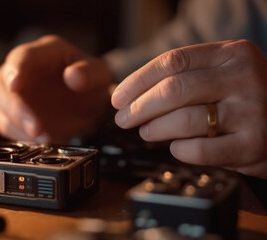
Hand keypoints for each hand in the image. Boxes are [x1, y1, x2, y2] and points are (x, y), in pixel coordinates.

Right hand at [0, 35, 111, 142]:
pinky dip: (22, 137)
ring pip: (0, 110)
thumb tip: (73, 76)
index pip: (20, 57)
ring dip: (18, 127)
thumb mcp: (99, 74)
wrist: (89, 104)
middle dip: (14, 108)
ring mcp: (15, 96)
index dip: (15, 71)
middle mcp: (21, 72)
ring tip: (45, 138)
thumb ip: (89, 73)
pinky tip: (43, 140)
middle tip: (36, 127)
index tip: (15, 86)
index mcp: (42, 53)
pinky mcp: (15, 117)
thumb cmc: (90, 81)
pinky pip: (9, 128)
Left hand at [111, 40, 266, 178]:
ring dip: (154, 129)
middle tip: (123, 118)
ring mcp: (252, 112)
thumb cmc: (245, 97)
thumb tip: (133, 94)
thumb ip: (187, 75)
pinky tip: (175, 147)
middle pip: (174, 90)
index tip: (118, 97)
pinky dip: (178, 150)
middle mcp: (246, 78)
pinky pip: (199, 150)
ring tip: (145, 131)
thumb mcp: (225, 72)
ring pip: (184, 120)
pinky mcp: (253, 145)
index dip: (137, 81)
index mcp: (234, 53)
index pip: (172, 62)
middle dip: (139, 107)